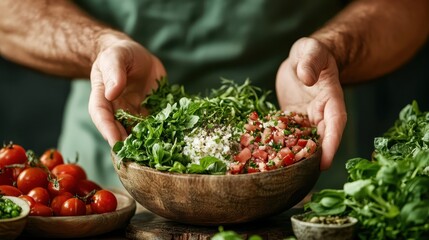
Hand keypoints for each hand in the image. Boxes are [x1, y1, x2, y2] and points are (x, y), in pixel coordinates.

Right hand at [88, 33, 165, 146]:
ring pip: (139, 132)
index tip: (115, 143)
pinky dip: (163, 133)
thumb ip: (114, 72)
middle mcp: (118, 110)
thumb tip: (112, 92)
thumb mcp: (116, 57)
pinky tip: (172, 141)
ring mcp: (135, 114)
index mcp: (103, 98)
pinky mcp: (151, 113)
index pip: (102, 116)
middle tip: (136, 157)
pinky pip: (157, 125)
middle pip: (120, 130)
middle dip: (128, 144)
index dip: (108, 130)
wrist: (134, 56)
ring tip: (155, 155)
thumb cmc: (119, 54)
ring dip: (146, 144)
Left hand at [276, 37, 346, 169]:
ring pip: (303, 142)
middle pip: (320, 140)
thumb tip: (306, 77)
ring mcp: (306, 119)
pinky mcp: (292, 120)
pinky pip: (286, 135)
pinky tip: (266, 159)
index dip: (331, 144)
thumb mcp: (311, 51)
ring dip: (295, 157)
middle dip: (313, 159)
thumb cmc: (312, 53)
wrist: (302, 59)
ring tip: (283, 176)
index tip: (325, 162)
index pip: (335, 124)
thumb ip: (310, 61)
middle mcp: (320, 114)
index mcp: (330, 100)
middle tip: (301, 178)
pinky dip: (279, 146)